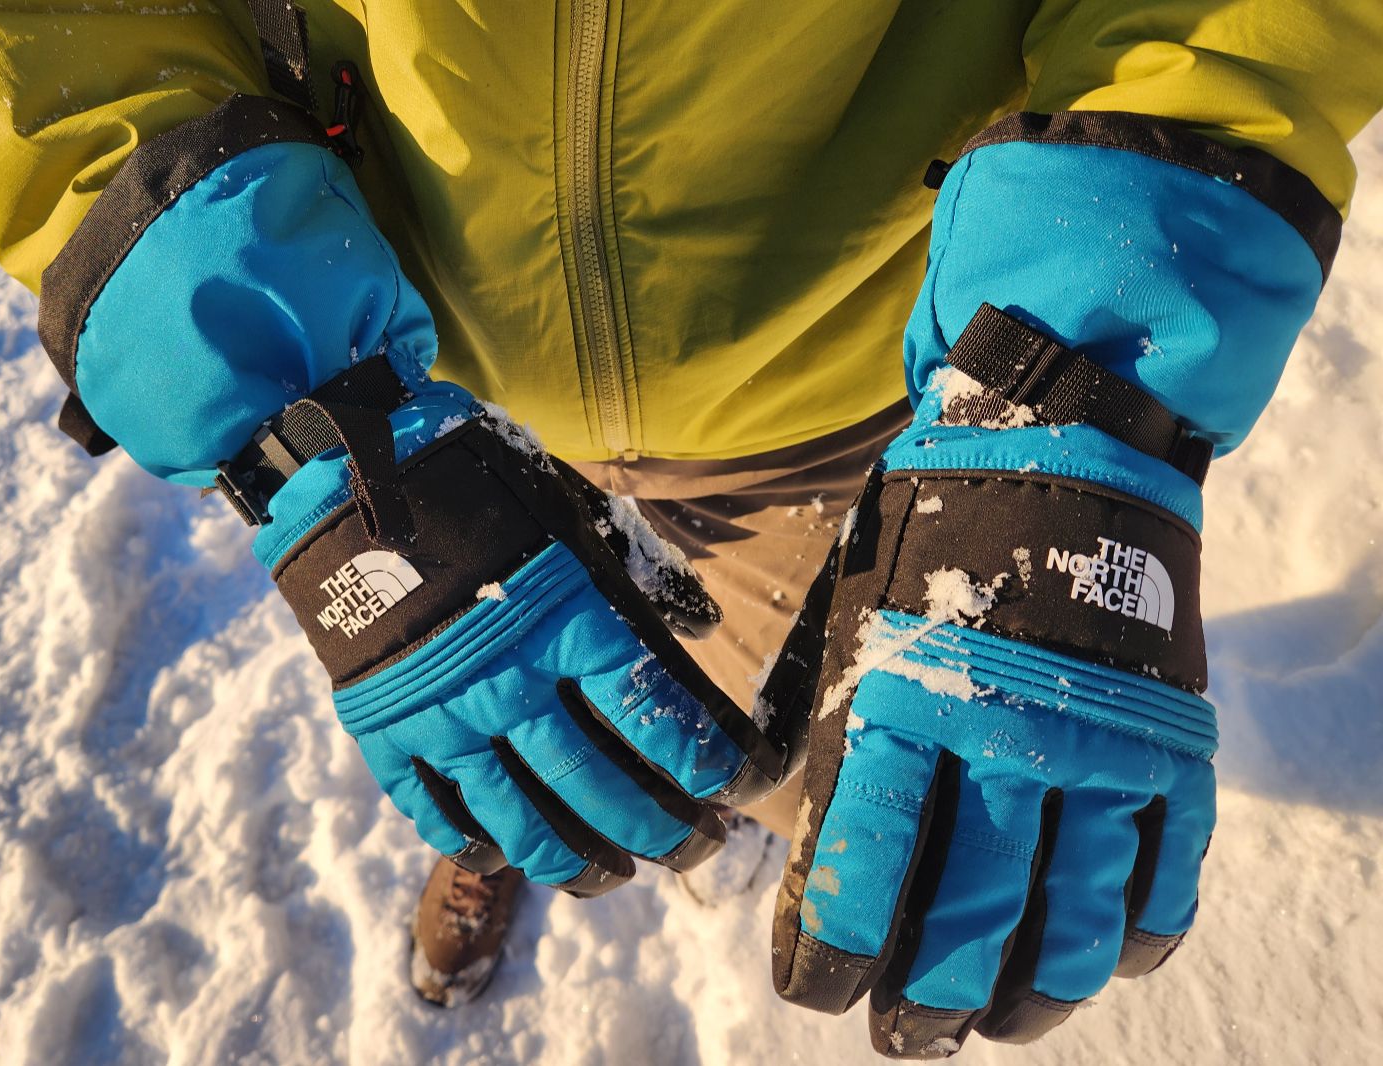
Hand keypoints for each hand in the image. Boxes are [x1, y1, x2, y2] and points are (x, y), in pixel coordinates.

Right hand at [37, 98, 790, 892]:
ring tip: (610, 877)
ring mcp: (440, 714)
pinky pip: (433, 809)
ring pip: (518, 817)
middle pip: (595, 783)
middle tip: (692, 850)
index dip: (702, 756)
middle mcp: (506, 680)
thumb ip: (635, 573)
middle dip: (656, 828)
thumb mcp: (568, 512)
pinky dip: (472, 839)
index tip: (738, 785)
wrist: (348, 475)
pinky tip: (503, 853)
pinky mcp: (384, 728)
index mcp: (562, 619)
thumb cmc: (474, 486)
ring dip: (573, 859)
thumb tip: (701, 621)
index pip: (651, 708)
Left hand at [760, 305, 1215, 1055]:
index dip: (837, 945)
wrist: (1063, 449)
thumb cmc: (931, 545)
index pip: (865, 856)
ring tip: (998, 1023)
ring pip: (1075, 912)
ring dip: (1033, 988)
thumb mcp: (856, 627)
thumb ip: (841, 740)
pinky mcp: (1172, 739)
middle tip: (901, 1036)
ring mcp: (1103, 742)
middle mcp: (1010, 730)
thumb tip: (809, 862)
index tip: (816, 991)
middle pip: (974, 907)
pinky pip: (1165, 867)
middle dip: (930, 993)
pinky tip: (1105, 962)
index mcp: (910, 695)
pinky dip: (1137, 929)